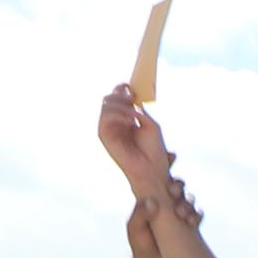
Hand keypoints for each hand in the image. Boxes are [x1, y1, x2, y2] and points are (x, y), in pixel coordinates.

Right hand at [98, 85, 175, 201]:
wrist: (152, 169)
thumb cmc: (154, 149)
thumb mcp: (150, 124)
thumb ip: (139, 109)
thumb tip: (131, 95)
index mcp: (126, 118)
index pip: (117, 97)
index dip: (121, 89)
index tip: (130, 87)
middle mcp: (115, 122)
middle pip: (109, 98)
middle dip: (120, 95)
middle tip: (133, 98)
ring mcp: (108, 129)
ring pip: (106, 105)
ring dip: (121, 106)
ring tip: (135, 115)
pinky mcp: (104, 136)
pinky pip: (105, 118)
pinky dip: (118, 115)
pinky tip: (131, 120)